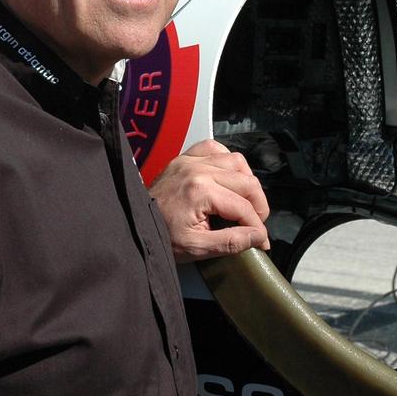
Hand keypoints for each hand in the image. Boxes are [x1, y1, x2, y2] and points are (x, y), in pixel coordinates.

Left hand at [149, 139, 270, 262]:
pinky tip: (227, 176)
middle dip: (258, 206)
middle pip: (247, 182)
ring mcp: (190, 160)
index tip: (261, 241)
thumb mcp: (196, 247)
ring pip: (236, 161)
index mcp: (201, 191)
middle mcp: (198, 170)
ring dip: (246, 181)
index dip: (258, 227)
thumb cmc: (161, 235)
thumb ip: (230, 242)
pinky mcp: (184, 158)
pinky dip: (226, 160)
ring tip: (245, 202)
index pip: (244, 207)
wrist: (135, 224)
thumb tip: (257, 236)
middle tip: (256, 224)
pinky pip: (214, 148)